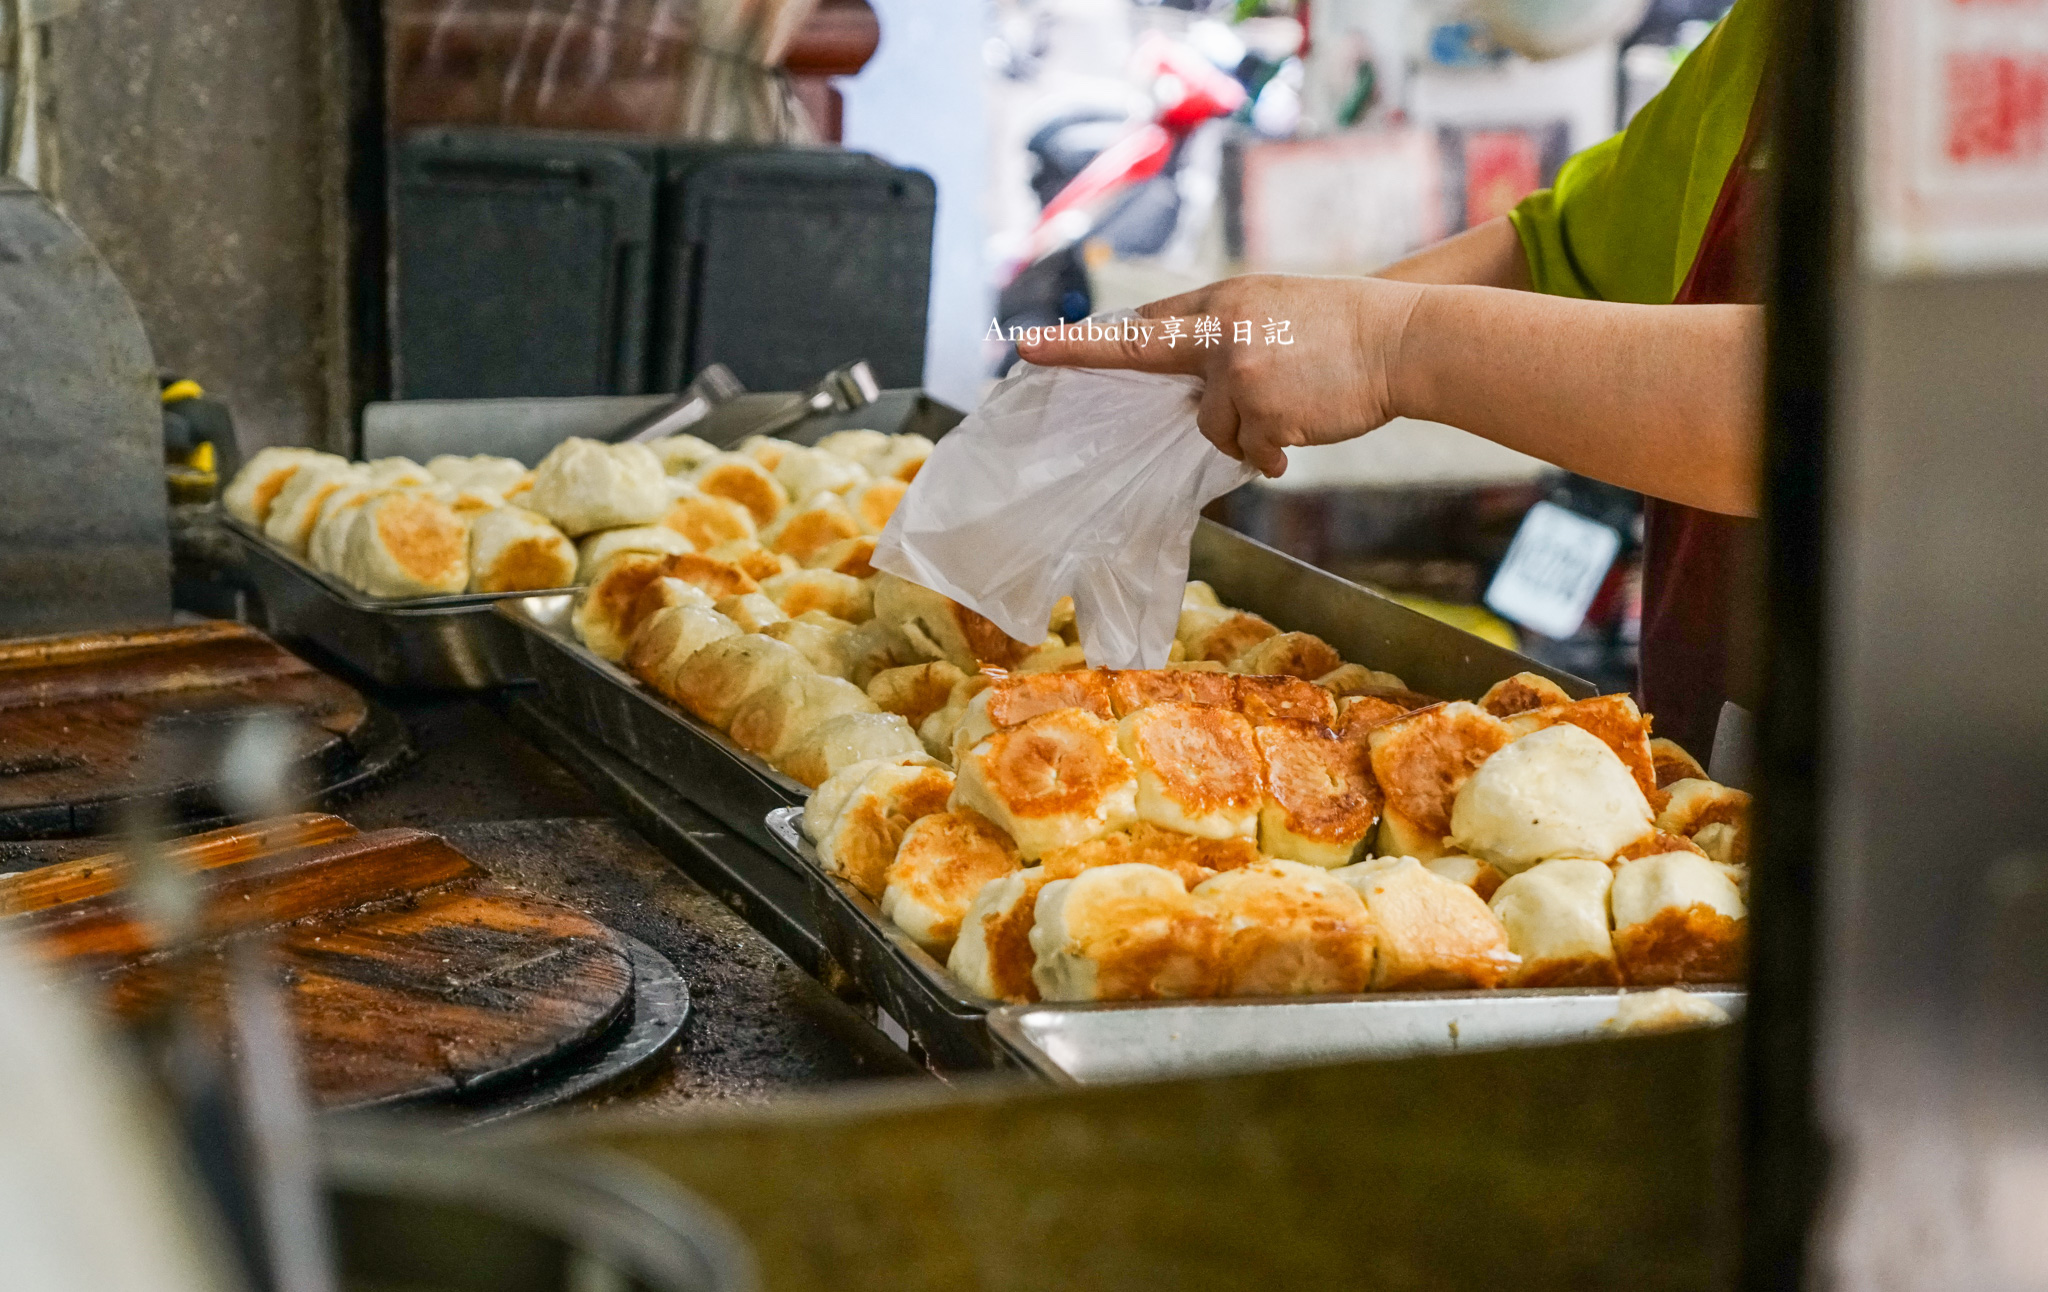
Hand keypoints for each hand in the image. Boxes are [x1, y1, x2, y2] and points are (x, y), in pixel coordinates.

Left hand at [1015, 274, 1424, 477]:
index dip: (1088, 340)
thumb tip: (1196, 392)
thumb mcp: (1277, 309)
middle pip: (1147, 358)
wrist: (1406, 338)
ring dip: (1247, 430)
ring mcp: (1239, 371)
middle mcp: (1221, 330)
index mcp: (1223, 301)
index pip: (1145, 323)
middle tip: (1025, 350)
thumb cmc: (1348, 330)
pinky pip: (1251, 450)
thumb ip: (1227, 337)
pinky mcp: (1262, 411)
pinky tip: (1308, 426)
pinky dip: (1278, 450)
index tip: (1030, 344)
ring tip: (1295, 404)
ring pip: (1214, 426)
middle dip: (1080, 353)